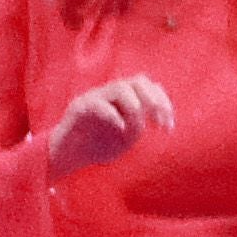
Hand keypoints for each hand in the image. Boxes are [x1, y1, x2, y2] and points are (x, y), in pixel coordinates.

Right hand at [45, 73, 176, 182]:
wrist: (69, 156)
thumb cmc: (99, 145)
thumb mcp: (127, 136)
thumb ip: (140, 123)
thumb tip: (156, 114)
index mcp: (122, 99)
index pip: (149, 87)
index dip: (163, 103)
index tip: (167, 128)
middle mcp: (109, 93)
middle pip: (138, 81)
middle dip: (154, 100)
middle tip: (158, 123)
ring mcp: (93, 98)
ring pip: (120, 88)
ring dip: (135, 107)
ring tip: (137, 128)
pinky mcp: (78, 108)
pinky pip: (97, 104)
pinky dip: (113, 116)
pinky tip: (121, 129)